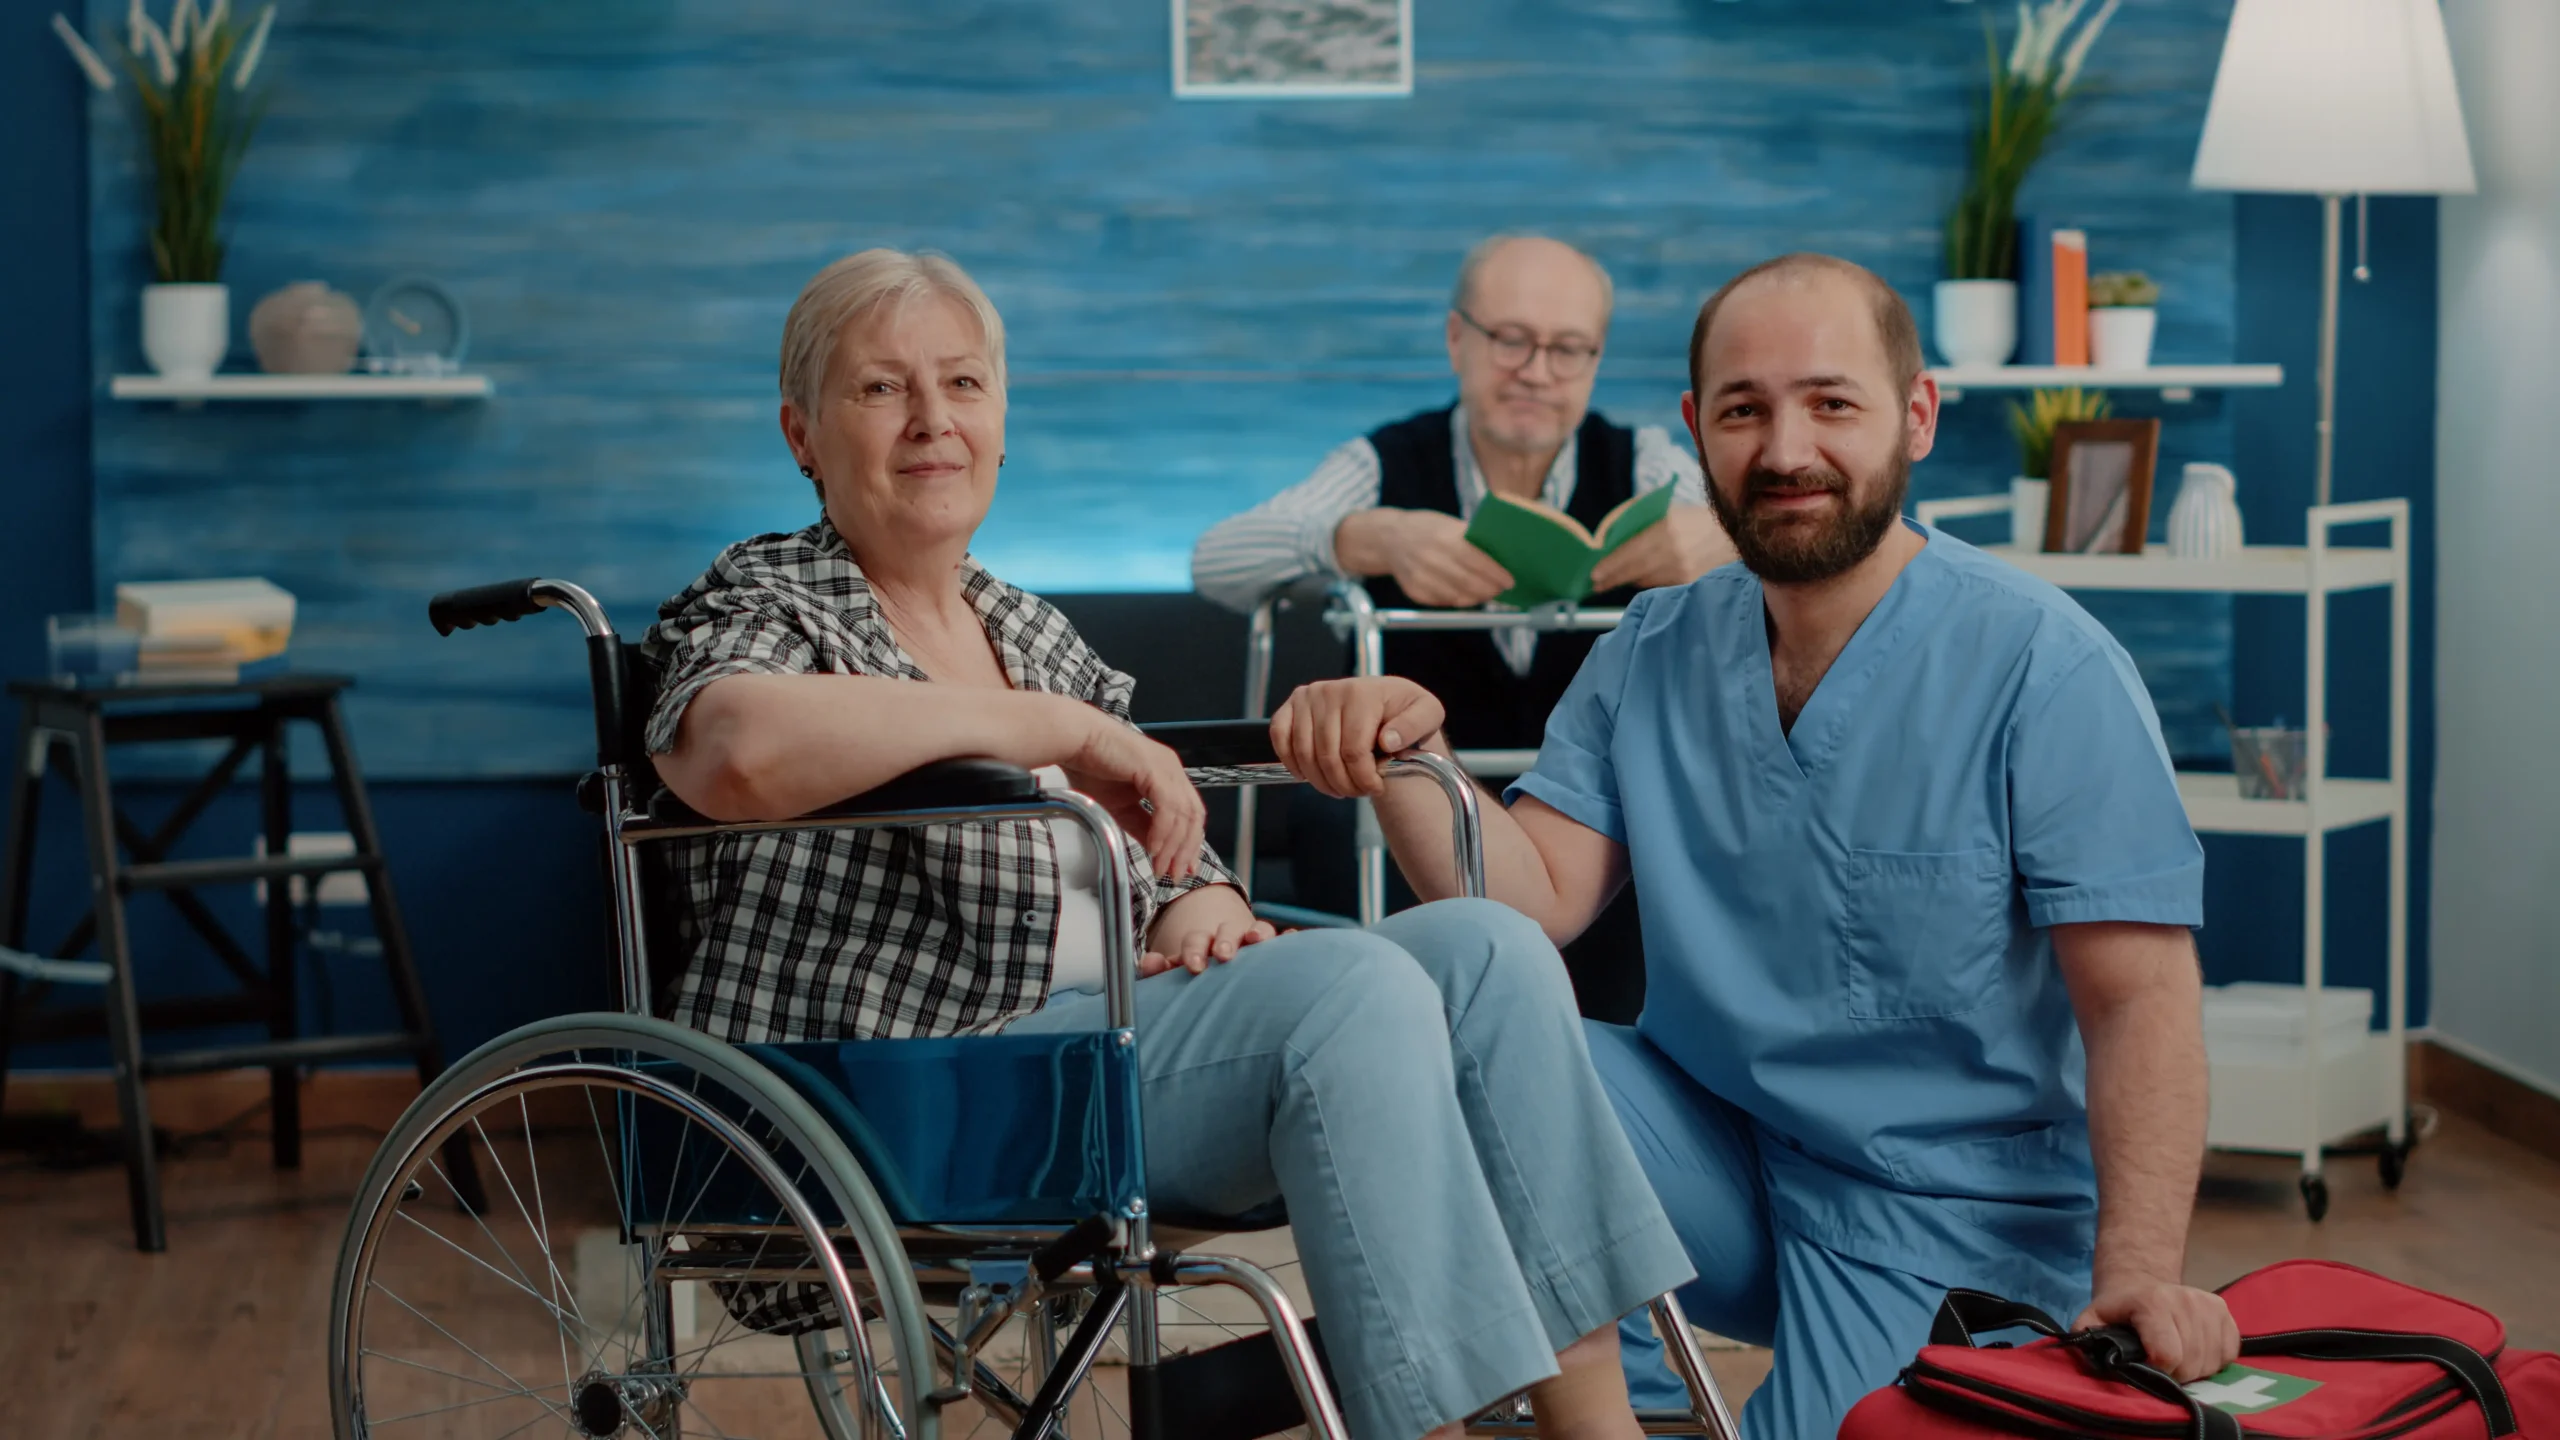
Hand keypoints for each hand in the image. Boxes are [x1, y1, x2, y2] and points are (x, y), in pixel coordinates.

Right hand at [1056, 706, 1207, 880]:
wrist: (1074, 742)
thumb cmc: (1090, 766)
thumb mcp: (1121, 807)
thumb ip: (1143, 826)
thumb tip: (1157, 849)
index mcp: (1167, 775)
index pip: (1190, 814)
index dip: (1190, 843)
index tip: (1183, 867)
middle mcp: (1172, 769)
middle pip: (1194, 816)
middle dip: (1186, 849)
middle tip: (1175, 874)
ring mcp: (1166, 767)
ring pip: (1183, 814)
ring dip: (1174, 845)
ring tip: (1161, 866)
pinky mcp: (1155, 769)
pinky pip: (1167, 807)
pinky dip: (1163, 831)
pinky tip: (1153, 848)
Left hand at [1142, 885, 1276, 976]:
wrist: (1219, 968)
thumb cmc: (1198, 975)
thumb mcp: (1175, 971)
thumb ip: (1159, 969)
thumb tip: (1148, 963)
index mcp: (1202, 942)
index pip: (1197, 940)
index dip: (1195, 950)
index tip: (1193, 966)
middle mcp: (1228, 938)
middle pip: (1227, 931)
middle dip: (1225, 940)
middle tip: (1222, 955)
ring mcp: (1252, 942)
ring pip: (1258, 930)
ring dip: (1257, 932)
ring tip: (1255, 939)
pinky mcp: (1273, 951)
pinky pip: (1284, 941)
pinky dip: (1289, 939)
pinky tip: (1292, 938)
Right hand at [1269, 677, 1447, 798]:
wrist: (1386, 700)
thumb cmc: (1404, 710)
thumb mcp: (1427, 713)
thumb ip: (1414, 725)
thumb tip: (1388, 740)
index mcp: (1362, 693)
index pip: (1353, 750)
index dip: (1363, 778)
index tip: (1376, 788)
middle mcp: (1329, 691)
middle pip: (1328, 756)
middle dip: (1344, 784)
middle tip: (1358, 791)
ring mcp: (1307, 698)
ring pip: (1304, 754)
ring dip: (1321, 781)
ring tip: (1340, 787)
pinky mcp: (1291, 706)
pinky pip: (1280, 737)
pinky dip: (1290, 761)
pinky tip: (1306, 774)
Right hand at [1377, 509, 1515, 608]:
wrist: (1388, 538)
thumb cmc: (1426, 528)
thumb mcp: (1448, 524)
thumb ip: (1471, 539)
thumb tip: (1501, 556)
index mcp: (1443, 538)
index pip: (1477, 560)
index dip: (1496, 574)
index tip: (1510, 581)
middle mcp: (1431, 558)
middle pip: (1469, 582)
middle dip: (1490, 589)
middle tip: (1501, 590)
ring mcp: (1421, 577)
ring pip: (1458, 597)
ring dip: (1477, 598)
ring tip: (1487, 593)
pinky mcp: (1414, 591)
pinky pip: (1444, 601)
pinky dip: (1459, 600)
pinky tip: (1466, 594)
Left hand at [1589, 505, 1735, 592]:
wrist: (1735, 537)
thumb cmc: (1697, 520)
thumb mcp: (1669, 511)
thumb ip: (1641, 521)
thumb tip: (1610, 537)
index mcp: (1666, 530)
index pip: (1630, 553)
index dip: (1610, 566)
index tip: (1594, 575)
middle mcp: (1674, 554)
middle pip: (1634, 572)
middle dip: (1612, 579)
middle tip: (1597, 583)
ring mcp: (1684, 573)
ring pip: (1646, 582)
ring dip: (1629, 581)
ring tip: (1614, 580)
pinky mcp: (1691, 586)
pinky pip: (1661, 588)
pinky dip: (1649, 584)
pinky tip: (1642, 580)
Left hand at [2075, 1282, 2239, 1383]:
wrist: (2141, 1282)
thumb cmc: (2118, 1309)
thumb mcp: (2093, 1320)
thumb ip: (2087, 1338)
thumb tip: (2089, 1358)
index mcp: (2153, 1303)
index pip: (2168, 1355)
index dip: (2156, 1371)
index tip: (2145, 1368)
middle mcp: (2186, 1300)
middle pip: (2191, 1363)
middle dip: (2174, 1373)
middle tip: (2158, 1364)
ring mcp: (2209, 1305)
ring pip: (2211, 1362)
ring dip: (2194, 1370)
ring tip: (2174, 1357)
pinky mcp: (2225, 1312)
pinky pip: (2228, 1354)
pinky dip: (2213, 1361)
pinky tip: (2194, 1351)